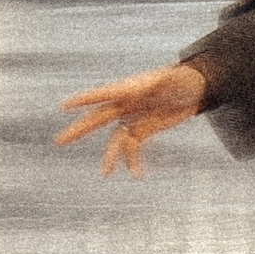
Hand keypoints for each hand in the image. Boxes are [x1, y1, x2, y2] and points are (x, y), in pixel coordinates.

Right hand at [55, 63, 208, 177]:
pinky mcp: (143, 129)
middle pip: (98, 118)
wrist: (196, 89)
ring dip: (110, 155)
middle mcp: (127, 104)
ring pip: (115, 138)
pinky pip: (132, 147)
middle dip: (79, 130)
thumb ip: (165, 82)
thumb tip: (154, 83)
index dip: (85, 100)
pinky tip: (136, 174)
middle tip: (58, 142)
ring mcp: (133, 117)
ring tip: (105, 173)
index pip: (104, 94)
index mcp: (131, 89)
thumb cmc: (185, 79)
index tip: (64, 107)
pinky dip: (132, 160)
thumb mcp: (178, 79)